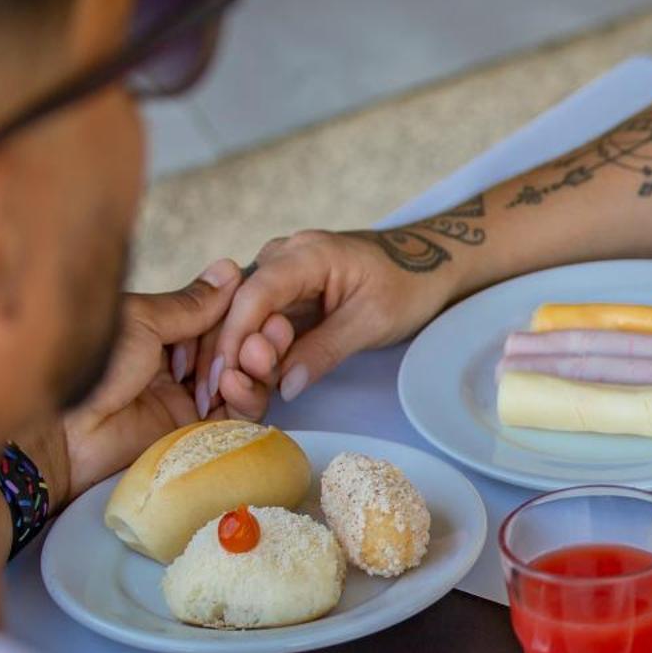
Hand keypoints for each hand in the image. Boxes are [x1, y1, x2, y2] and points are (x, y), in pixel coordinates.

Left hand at [27, 262, 266, 503]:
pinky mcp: (195, 433)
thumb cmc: (90, 365)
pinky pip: (236, 416)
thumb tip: (229, 270)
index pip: (219, 319)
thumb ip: (190, 304)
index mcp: (159, 331)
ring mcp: (187, 400)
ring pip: (243, 381)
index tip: (266, 306)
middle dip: (256, 339)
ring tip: (257, 354)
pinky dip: (247, 397)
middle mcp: (177, 364)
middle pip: (236, 350)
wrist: (61, 430)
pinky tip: (236, 382)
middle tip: (273, 330)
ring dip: (256, 366)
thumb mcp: (142, 321)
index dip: (244, 313)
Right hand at [196, 229, 456, 414]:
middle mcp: (283, 258)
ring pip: (241, 316)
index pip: (253, 294)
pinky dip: (251, 352)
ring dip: (234, 356)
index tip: (227, 378)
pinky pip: (258, 322)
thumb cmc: (409, 285)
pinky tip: (244, 383)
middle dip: (225, 352)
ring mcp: (282, 275)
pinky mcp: (287, 295)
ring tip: (232, 397)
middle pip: (236, 305)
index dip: (235, 338)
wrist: (431, 264)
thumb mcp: (372, 321)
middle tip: (220, 398)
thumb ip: (325, 350)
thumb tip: (282, 385)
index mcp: (305, 254)